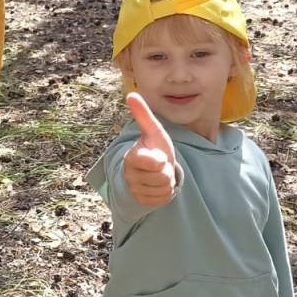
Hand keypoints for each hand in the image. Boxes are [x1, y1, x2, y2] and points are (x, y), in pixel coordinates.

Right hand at [122, 92, 177, 206]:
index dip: (160, 160)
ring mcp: (135, 190)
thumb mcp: (153, 132)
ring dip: (167, 182)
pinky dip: (165, 193)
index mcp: (131, 157)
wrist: (149, 171)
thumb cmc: (152, 148)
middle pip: (162, 177)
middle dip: (166, 171)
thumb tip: (131, 94)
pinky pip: (163, 199)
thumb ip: (143, 115)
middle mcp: (129, 175)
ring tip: (159, 174)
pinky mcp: (142, 201)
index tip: (159, 156)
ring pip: (164, 189)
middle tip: (160, 166)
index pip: (152, 162)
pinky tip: (158, 186)